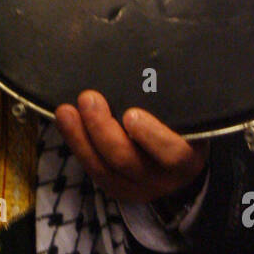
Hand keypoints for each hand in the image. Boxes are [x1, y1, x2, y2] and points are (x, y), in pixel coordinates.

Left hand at [54, 90, 207, 204]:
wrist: (180, 164)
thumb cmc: (182, 127)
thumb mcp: (187, 116)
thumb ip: (171, 100)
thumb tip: (149, 65)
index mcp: (187, 158)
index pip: (173, 153)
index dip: (151, 136)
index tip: (131, 114)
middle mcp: (163, 179)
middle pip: (127, 160)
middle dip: (102, 129)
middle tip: (88, 98)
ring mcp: (136, 188)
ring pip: (102, 169)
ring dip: (80, 137)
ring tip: (66, 111)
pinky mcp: (116, 189)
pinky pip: (92, 170)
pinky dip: (76, 145)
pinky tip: (65, 122)